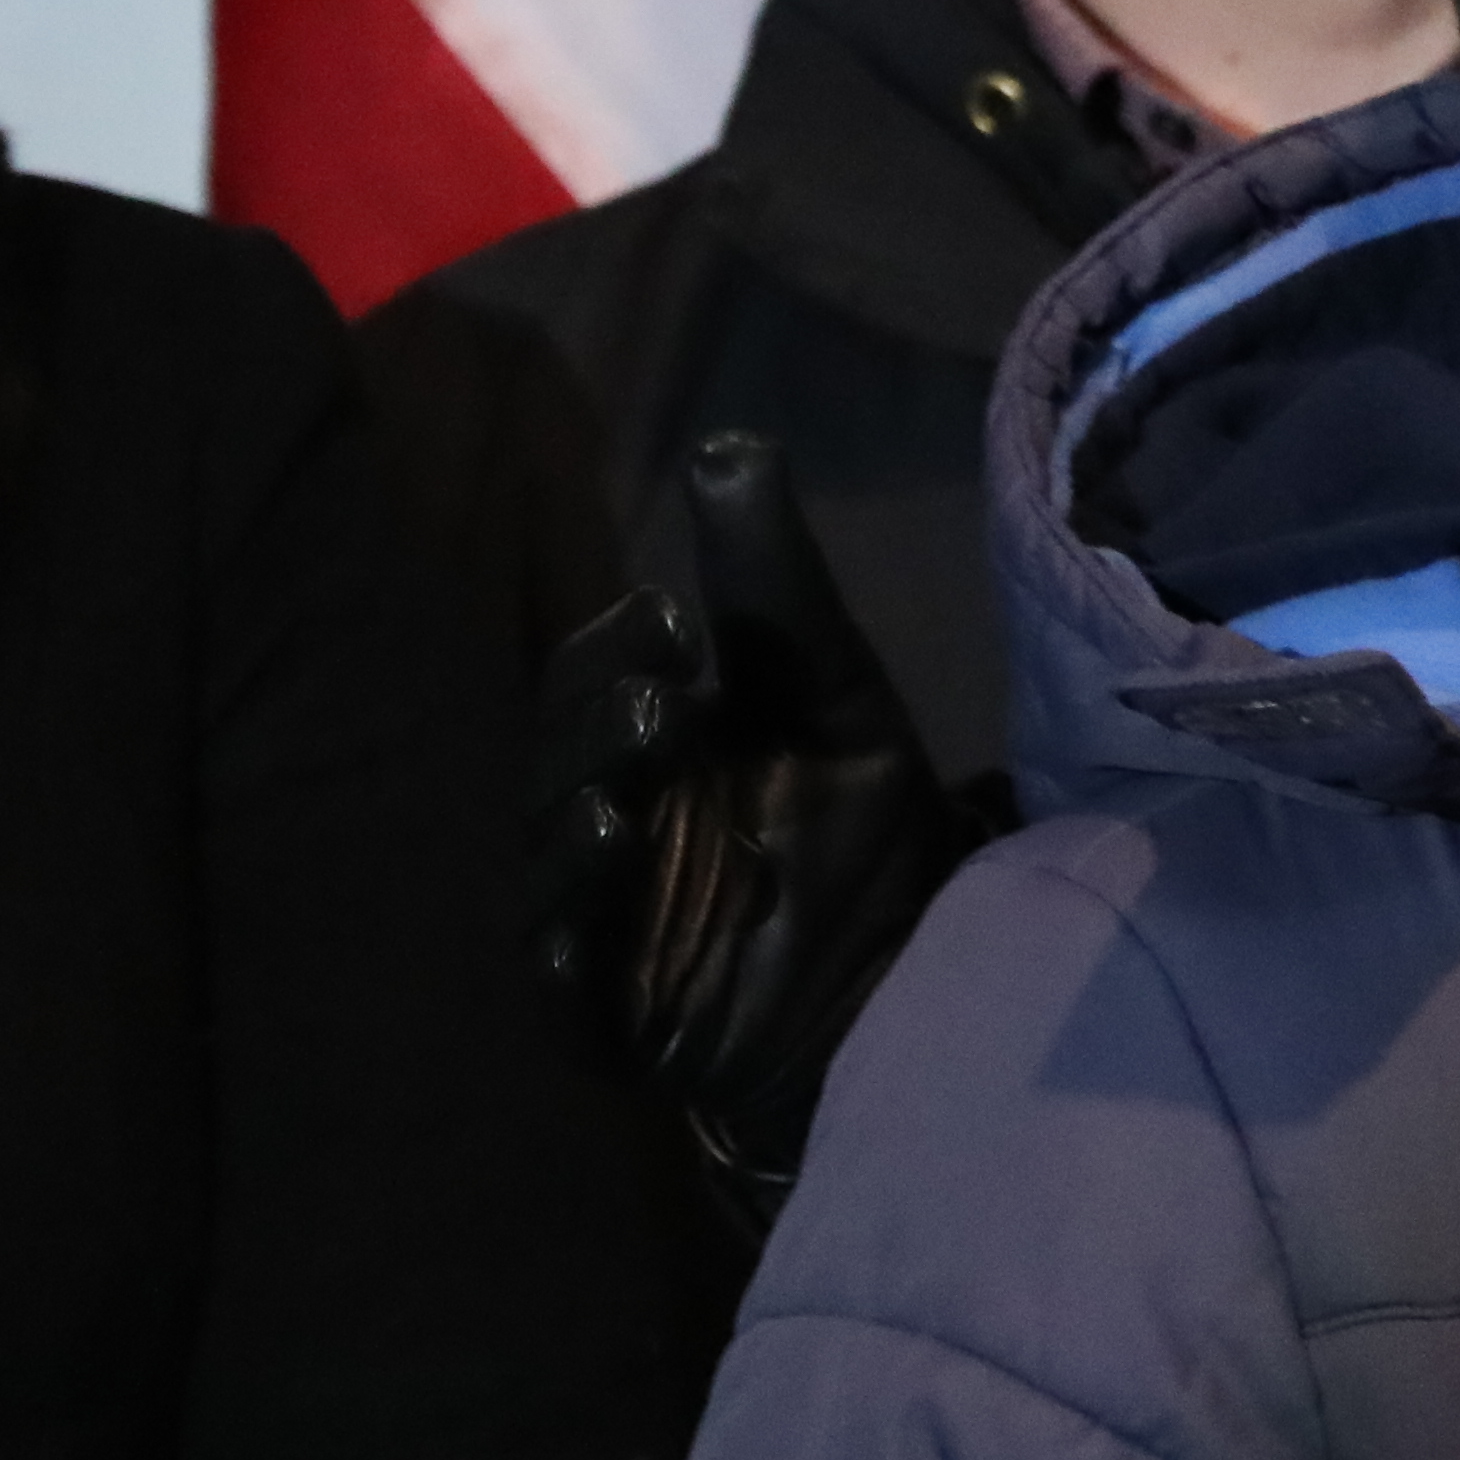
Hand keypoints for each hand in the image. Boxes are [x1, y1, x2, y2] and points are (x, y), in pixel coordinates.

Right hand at [528, 427, 972, 1224]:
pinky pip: (557, 981)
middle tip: (669, 709)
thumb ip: (778, 586)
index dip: (621, 644)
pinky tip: (588, 923)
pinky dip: (565, 948)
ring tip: (626, 808)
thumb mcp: (838, 698)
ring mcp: (596, 922)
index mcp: (651, 744)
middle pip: (557, 760)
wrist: (913, 981)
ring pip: (546, 867)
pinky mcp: (604, 1017)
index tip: (681, 622)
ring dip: (577, 829)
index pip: (592, 674)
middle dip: (600, 729)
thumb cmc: (866, 830)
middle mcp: (606, 822)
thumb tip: (732, 442)